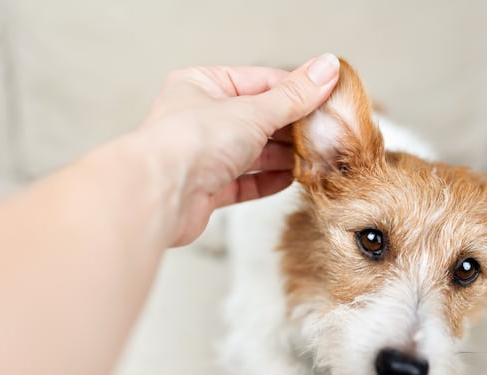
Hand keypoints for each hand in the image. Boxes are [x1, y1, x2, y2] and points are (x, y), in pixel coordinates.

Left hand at [135, 53, 339, 246]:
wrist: (160, 194)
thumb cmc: (190, 141)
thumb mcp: (253, 110)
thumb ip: (293, 96)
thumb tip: (326, 69)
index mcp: (202, 85)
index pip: (259, 81)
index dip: (295, 90)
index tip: (327, 98)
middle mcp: (200, 119)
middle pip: (258, 119)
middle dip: (292, 128)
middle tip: (326, 132)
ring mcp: (203, 155)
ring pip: (252, 152)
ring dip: (283, 157)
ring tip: (316, 157)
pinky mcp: (207, 189)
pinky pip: (244, 182)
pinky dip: (268, 181)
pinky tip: (292, 180)